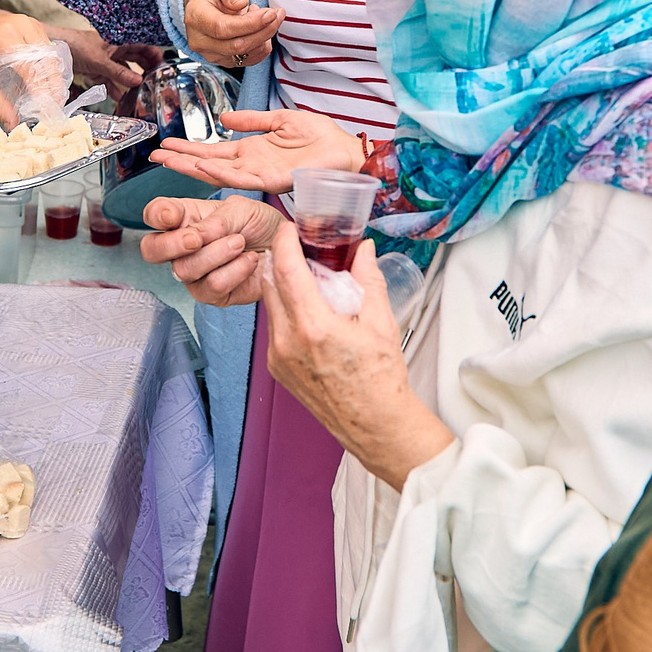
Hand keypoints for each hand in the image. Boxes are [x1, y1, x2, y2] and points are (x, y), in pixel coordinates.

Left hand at [61, 24, 157, 94]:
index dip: (154, 54)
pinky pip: (110, 78)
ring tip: (139, 92)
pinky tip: (119, 97)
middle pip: (136, 58)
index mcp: (119, 40)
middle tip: (154, 80)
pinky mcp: (96, 68)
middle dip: (145, 69)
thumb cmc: (75, 45)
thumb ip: (119, 73)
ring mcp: (106, 58)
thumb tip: (138, 81)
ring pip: (123, 70)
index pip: (143, 44)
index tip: (162, 66)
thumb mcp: (100, 61)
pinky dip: (115, 87)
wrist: (52, 49)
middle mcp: (114, 48)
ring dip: (130, 81)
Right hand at [139, 194, 284, 304]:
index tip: (172, 216)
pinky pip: (213, 285)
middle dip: (173, 244)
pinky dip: (235, 270)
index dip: (156, 215)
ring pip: (185, 269)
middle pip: (152, 250)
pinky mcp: (213, 294)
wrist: (287, 247)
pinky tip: (248, 260)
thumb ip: (214, 220)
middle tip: (197, 238)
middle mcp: (183, 247)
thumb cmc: (261, 224)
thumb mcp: (240, 209)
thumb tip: (195, 236)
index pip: (154, 215)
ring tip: (240, 243)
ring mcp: (195, 273)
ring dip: (217, 254)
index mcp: (185, 218)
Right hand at [153, 107, 361, 193]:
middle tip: (154, 155)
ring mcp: (260, 175)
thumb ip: (252, 121)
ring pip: (219, 173)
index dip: (188, 148)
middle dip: (181, 160)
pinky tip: (204, 167)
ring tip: (170, 160)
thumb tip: (225, 119)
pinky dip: (222, 173)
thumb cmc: (321, 138)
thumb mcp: (281, 120)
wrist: (346, 150)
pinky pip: (243, 178)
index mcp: (252, 152)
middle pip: (208, 164)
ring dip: (193, 167)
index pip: (213, 151)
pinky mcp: (273, 181)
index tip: (165, 143)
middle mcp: (251, 166)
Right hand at [182, 0, 281, 67]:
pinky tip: (260, 29)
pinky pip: (249, 60)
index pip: (223, 28)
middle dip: (263, 31)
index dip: (250, 24)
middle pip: (236, 45)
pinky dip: (262, 45)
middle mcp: (199, 41)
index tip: (270, 13)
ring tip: (264, 16)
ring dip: (264, 37)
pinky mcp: (224, 62)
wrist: (205, 6)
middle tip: (278, 14)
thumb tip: (240, 3)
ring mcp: (211, 54)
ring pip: (245, 55)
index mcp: (196, 17)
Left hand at [258, 228, 451, 489]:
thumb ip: (368, 279)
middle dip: (281, 259)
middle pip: (270, 283)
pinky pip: (274, 327)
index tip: (288, 227)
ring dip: (282, 285)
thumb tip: (363, 249)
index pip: (286, 269)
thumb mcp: (381, 322)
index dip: (284, 241)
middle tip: (300, 247)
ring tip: (308, 278)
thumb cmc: (380, 378)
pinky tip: (307, 310)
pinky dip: (286, 310)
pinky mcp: (276, 368)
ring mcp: (278, 356)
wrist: (374, 423)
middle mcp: (287, 341)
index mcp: (313, 326)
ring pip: (270, 305)